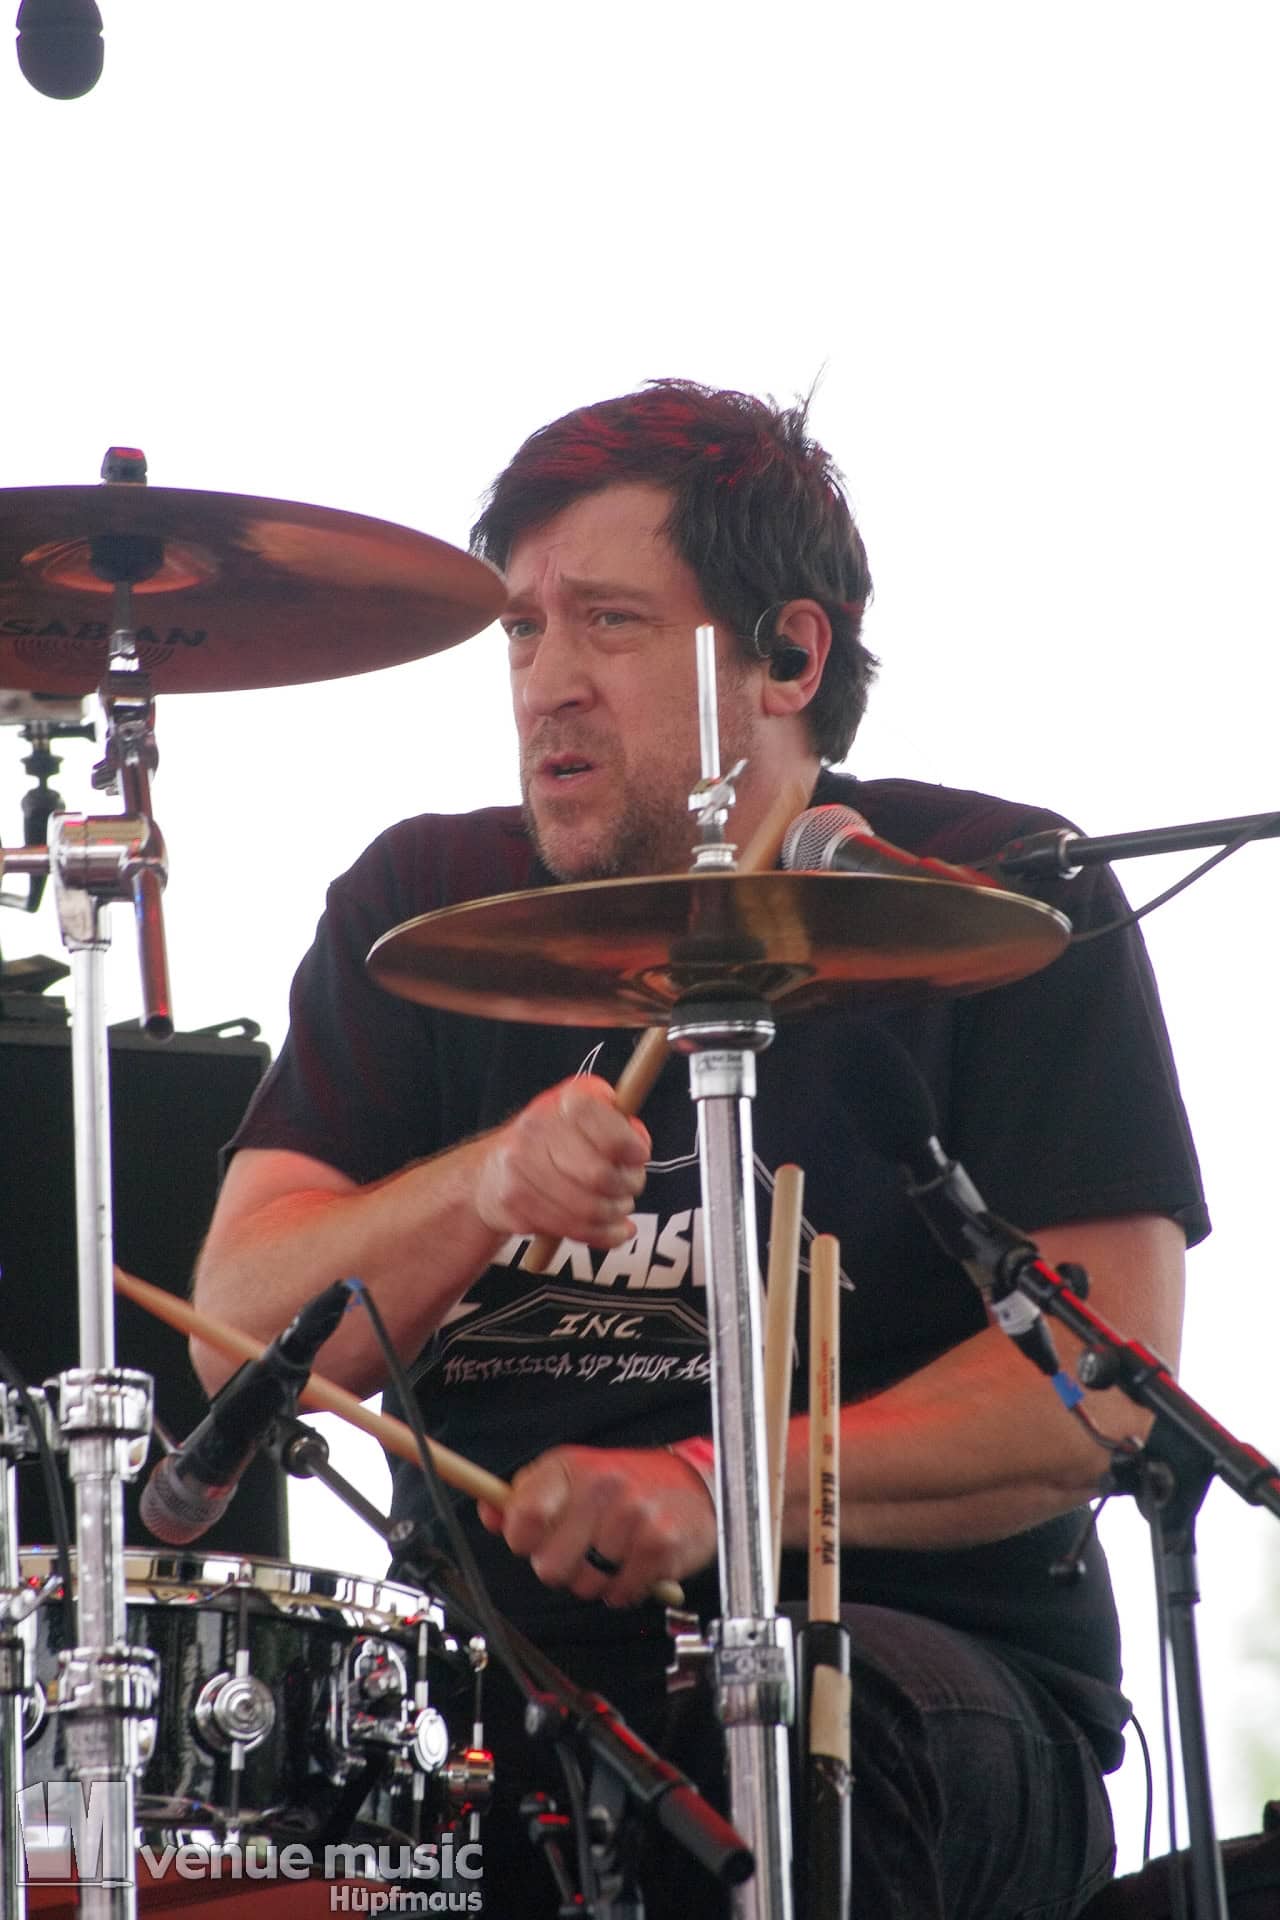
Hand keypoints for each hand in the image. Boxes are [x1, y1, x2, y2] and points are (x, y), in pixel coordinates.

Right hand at [473, 1076, 650, 1249]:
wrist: (493, 1170)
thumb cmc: (555, 1142)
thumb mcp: (590, 1117)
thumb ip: (619, 1125)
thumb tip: (639, 1148)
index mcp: (565, 1101)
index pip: (604, 1126)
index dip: (630, 1147)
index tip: (639, 1157)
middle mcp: (537, 1129)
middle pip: (598, 1175)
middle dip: (627, 1187)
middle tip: (632, 1186)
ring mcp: (521, 1167)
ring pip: (587, 1209)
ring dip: (614, 1214)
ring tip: (618, 1208)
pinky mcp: (514, 1202)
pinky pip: (571, 1229)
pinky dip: (600, 1234)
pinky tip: (609, 1228)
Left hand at [477, 1445, 717, 1607]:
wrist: (694, 1486)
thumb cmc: (625, 1485)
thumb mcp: (570, 1478)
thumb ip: (525, 1497)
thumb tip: (487, 1511)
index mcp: (569, 1467)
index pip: (523, 1515)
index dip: (522, 1540)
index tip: (534, 1540)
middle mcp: (600, 1485)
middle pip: (549, 1565)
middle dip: (564, 1569)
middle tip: (584, 1551)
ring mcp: (632, 1513)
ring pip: (585, 1584)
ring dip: (597, 1581)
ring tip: (613, 1554)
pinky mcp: (660, 1543)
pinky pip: (620, 1593)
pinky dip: (625, 1590)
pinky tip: (635, 1566)